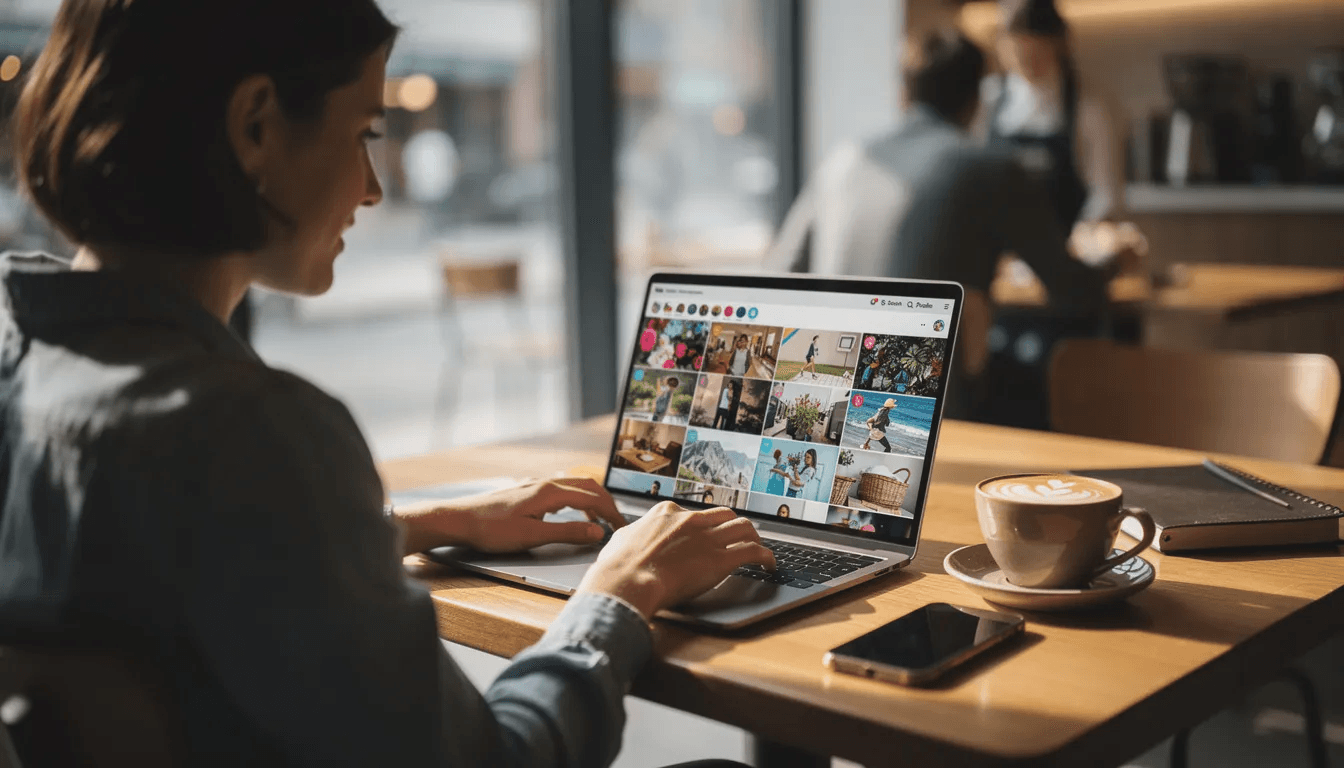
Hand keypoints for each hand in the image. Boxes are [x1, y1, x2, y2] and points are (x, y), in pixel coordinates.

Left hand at [394, 477, 625, 554]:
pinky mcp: (527, 491)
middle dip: (606, 503)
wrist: (459, 519)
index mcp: (550, 492)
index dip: (611, 513)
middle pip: (587, 487)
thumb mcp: (533, 536)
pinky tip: (570, 512)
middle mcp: (545, 483)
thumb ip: (567, 533)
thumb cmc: (491, 529)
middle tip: (616, 522)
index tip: (622, 527)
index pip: (593, 498)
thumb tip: (597, 532)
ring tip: (598, 520)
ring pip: (573, 486)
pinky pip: (561, 490)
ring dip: (591, 501)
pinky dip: (575, 500)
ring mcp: (535, 485)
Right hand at [576, 502, 775, 619]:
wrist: (627, 582)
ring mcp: (707, 539)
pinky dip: (766, 556)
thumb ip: (632, 536)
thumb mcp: (621, 541)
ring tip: (758, 548)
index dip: (705, 525)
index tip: (707, 533)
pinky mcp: (720, 560)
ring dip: (754, 537)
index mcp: (667, 514)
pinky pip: (753, 551)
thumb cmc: (618, 567)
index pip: (695, 513)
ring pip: (744, 527)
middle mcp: (691, 521)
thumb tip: (628, 538)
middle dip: (734, 526)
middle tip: (738, 539)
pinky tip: (769, 564)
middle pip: (725, 515)